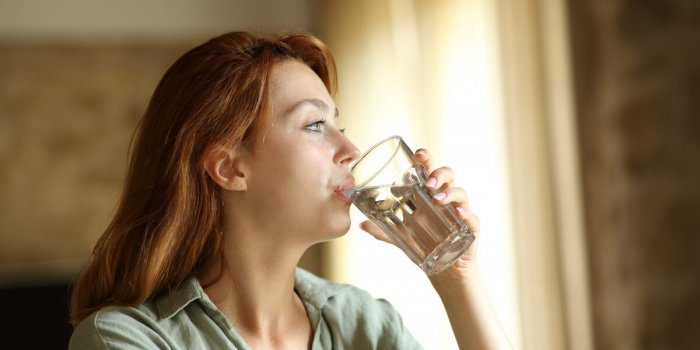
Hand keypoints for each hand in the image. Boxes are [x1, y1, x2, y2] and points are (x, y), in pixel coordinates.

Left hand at [359, 147, 481, 281]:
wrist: (445, 267)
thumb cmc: (425, 243)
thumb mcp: (401, 237)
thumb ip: (382, 230)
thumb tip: (361, 225)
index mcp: (429, 195)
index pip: (428, 171)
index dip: (425, 159)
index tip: (418, 153)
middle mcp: (445, 198)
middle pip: (447, 176)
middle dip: (438, 174)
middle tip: (428, 182)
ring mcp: (459, 211)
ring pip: (460, 193)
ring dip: (449, 193)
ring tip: (437, 200)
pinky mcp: (470, 227)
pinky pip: (471, 217)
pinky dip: (466, 214)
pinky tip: (459, 214)